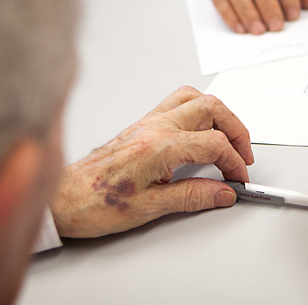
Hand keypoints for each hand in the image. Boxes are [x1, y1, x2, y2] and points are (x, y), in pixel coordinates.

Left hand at [50, 86, 253, 237]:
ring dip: (219, 116)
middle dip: (236, 130)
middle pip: (211, 109)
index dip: (234, 162)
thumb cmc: (95, 203)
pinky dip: (199, 111)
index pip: (213, 143)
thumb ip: (192, 197)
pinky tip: (202, 130)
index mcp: (158, 147)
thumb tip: (223, 192)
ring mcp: (147, 122)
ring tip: (228, 139)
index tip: (239, 179)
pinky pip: (178, 102)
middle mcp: (153, 127)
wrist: (64, 197)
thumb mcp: (149, 209)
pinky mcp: (142, 124)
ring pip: (195, 98)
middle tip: (243, 155)